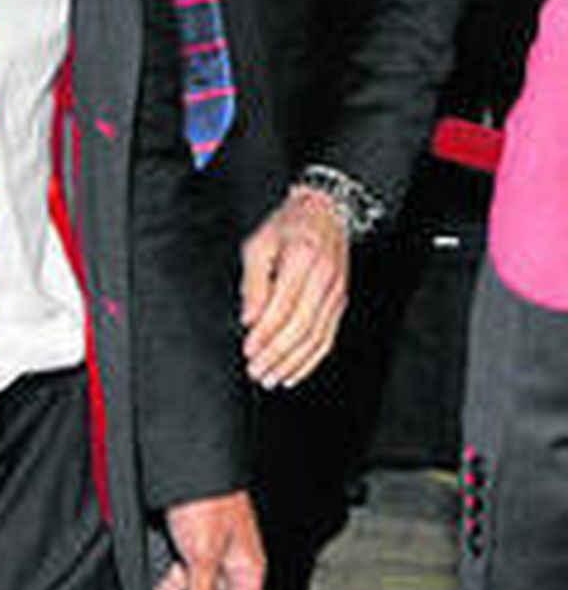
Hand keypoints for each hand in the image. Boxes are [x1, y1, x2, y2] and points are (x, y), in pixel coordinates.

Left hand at [240, 187, 349, 388]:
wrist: (326, 212)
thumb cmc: (289, 226)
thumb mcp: (258, 244)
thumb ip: (253, 282)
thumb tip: (249, 319)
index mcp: (302, 260)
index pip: (282, 308)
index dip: (265, 334)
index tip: (248, 350)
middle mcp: (324, 279)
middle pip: (301, 328)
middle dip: (276, 355)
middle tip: (257, 371)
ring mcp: (336, 293)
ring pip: (316, 339)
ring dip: (292, 363)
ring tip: (272, 378)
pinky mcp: (341, 303)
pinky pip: (328, 338)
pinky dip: (311, 360)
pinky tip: (295, 371)